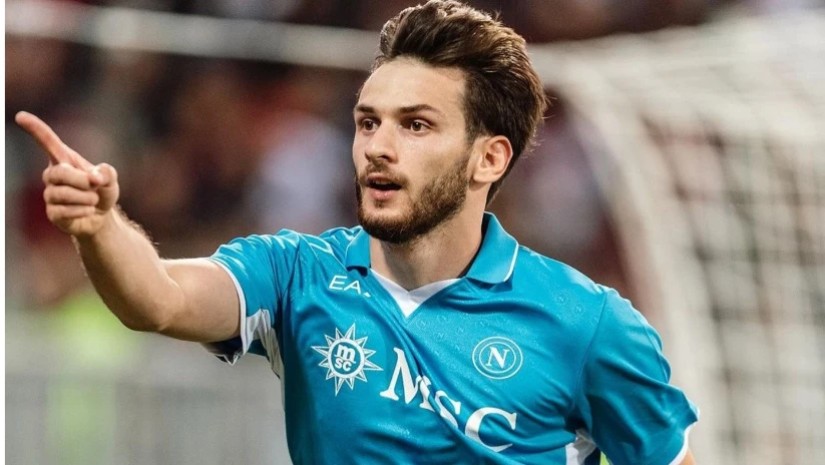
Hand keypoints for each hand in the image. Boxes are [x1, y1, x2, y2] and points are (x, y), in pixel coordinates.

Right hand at [15, 111, 119, 236]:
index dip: (36, 129)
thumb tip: (94, 178)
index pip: (48, 142)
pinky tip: (88, 210)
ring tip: (94, 200)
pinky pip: (63, 211)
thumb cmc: (102, 190)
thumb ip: (106, 172)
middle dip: (80, 180)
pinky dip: (82, 211)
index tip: (21, 116)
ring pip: (62, 194)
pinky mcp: (52, 212)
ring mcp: (50, 194)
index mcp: (64, 160)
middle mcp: (52, 174)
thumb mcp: (110, 178)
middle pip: (58, 173)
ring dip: (85, 198)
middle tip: (95, 185)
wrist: (101, 216)